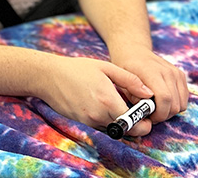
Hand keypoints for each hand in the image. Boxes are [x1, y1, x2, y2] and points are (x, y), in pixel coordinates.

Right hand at [36, 54, 154, 135]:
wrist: (48, 76)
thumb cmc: (77, 69)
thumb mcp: (106, 68)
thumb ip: (130, 80)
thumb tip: (148, 93)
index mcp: (108, 101)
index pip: (134, 123)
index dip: (144, 121)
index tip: (146, 114)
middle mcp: (99, 115)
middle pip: (126, 130)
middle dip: (135, 124)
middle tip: (137, 114)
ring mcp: (89, 121)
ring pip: (114, 129)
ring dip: (120, 122)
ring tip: (118, 105)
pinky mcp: (82, 123)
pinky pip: (101, 127)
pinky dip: (107, 121)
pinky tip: (104, 106)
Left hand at [109, 43, 188, 125]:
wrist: (134, 51)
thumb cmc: (125, 67)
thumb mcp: (122, 80)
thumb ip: (133, 96)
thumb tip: (146, 110)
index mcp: (151, 72)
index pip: (165, 98)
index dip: (159, 114)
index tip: (149, 117)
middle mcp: (167, 71)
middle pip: (175, 104)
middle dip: (164, 115)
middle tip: (151, 115)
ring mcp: (176, 73)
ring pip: (181, 104)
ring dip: (170, 111)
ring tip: (156, 108)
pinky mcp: (181, 75)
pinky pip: (184, 98)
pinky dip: (175, 104)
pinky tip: (162, 101)